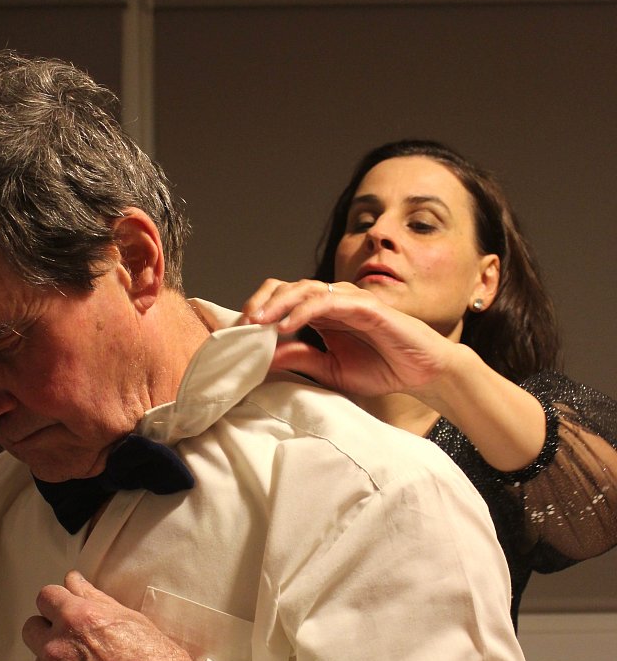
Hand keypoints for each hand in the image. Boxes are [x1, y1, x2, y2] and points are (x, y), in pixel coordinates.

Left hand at [22, 570, 201, 660]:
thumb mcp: (132, 621)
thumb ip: (95, 599)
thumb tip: (75, 583)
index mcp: (77, 618)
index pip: (45, 597)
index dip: (58, 605)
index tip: (64, 612)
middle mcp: (57, 647)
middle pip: (31, 629)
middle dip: (49, 633)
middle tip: (75, 646)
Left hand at [241, 278, 456, 400]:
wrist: (422, 372)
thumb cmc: (383, 367)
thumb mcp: (331, 370)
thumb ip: (302, 359)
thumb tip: (266, 357)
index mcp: (322, 315)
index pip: (282, 301)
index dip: (259, 311)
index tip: (238, 332)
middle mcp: (332, 301)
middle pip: (286, 288)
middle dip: (260, 302)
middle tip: (240, 323)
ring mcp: (349, 300)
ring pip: (304, 289)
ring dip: (277, 303)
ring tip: (257, 322)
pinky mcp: (365, 305)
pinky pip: (328, 301)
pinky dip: (304, 311)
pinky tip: (286, 327)